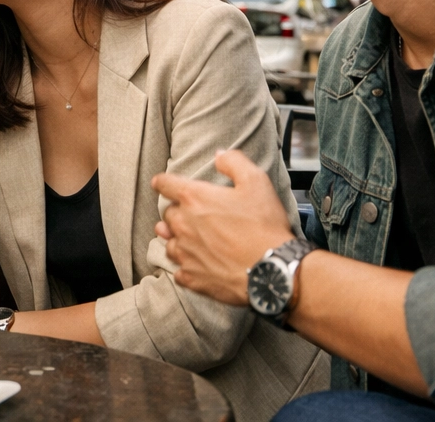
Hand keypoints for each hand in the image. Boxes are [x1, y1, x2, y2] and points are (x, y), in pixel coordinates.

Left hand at [151, 149, 296, 305]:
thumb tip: (219, 155)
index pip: (165, 184)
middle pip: (168, 215)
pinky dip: (185, 266)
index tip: (161, 183)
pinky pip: (178, 271)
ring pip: (169, 243)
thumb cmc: (264, 226)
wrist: (273, 271)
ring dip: (177, 239)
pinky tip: (198, 264)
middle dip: (176, 212)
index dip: (163, 182)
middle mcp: (183, 225)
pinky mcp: (192, 277)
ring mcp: (186, 253)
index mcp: (194, 199)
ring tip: (190, 239)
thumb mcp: (256, 181)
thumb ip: (234, 162)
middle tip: (191, 215)